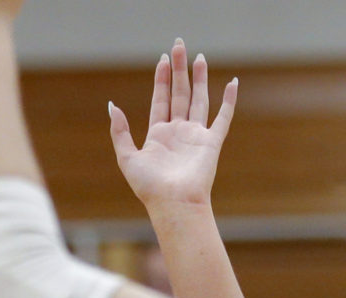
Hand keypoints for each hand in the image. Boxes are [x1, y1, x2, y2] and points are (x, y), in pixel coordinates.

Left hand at [109, 40, 237, 216]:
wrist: (174, 203)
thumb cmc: (150, 187)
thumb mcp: (127, 157)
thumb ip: (120, 131)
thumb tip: (112, 106)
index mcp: (159, 135)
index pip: (160, 100)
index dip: (161, 80)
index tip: (162, 60)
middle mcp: (178, 132)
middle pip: (179, 94)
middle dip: (178, 70)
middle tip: (178, 46)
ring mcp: (196, 136)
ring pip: (198, 100)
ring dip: (199, 78)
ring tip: (199, 58)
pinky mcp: (212, 142)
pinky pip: (223, 117)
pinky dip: (229, 100)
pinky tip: (233, 82)